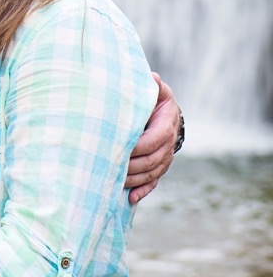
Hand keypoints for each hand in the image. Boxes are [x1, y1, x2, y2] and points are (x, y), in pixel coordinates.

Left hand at [125, 74, 180, 203]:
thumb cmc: (156, 100)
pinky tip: (131, 199)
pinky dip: (143, 191)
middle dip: (130, 166)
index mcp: (165, 127)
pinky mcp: (159, 168)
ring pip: (150, 174)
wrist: (168, 115)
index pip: (152, 141)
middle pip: (150, 161)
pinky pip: (154, 182)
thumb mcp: (157, 91)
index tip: (117, 148)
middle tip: (109, 167)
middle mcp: (167, 146)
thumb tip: (151, 77)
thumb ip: (153, 86)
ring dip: (133, 180)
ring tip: (114, 182)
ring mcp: (164, 159)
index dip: (136, 147)